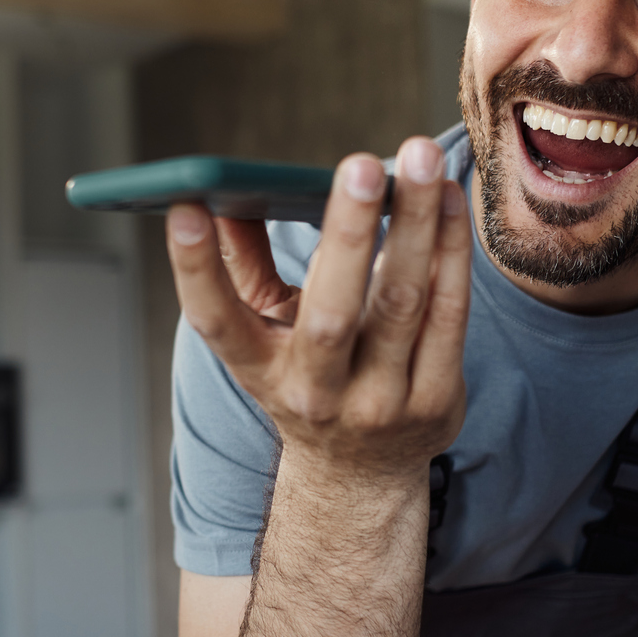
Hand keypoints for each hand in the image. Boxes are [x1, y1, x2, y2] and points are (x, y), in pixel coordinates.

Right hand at [165, 137, 471, 483]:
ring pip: (401, 305)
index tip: (186, 207)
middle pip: (329, 313)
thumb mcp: (264, 335)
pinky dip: (451, 253)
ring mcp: (380, 404)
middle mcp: (316, 395)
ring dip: (415, 226)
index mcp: (260, 372)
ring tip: (422, 160)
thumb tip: (222, 195)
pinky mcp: (437, 402)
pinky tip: (448, 201)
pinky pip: (449, 317)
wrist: (361, 476)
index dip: (195, 269)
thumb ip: (242, 265)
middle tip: (359, 164)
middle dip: (346, 233)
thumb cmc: (309, 379)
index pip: (217, 322)